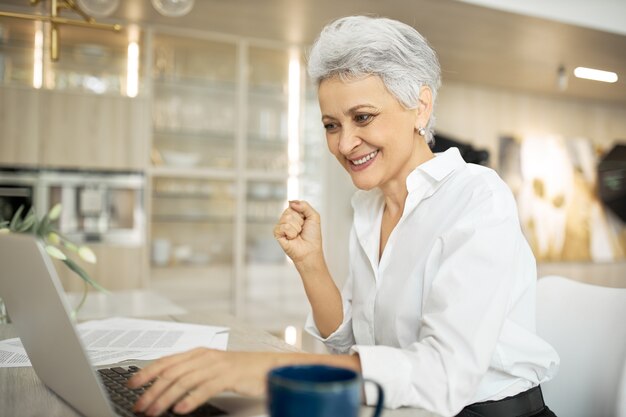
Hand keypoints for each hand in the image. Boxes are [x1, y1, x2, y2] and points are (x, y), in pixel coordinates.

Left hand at [128, 349, 276, 415]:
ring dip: (166, 398)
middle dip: (152, 390)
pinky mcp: (229, 376)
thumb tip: (165, 387)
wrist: (268, 367)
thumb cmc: (240, 369)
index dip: (147, 372)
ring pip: (184, 381)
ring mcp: (217, 366)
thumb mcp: (211, 368)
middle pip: (172, 373)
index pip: (167, 361)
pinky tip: (180, 410)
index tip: (131, 384)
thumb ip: (190, 373)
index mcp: (198, 353)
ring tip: (154, 411)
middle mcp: (205, 357)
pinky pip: (205, 388)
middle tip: (140, 405)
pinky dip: (191, 399)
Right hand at [274, 200, 322, 265]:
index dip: (302, 213)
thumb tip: (291, 202)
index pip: (294, 204)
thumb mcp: (314, 217)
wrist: (310, 251)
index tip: (306, 222)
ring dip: (296, 228)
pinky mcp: (277, 233)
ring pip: (287, 218)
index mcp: (294, 214)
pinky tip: (292, 238)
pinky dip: (291, 233)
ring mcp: (281, 225)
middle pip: (290, 211)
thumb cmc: (312, 236)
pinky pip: (284, 226)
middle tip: (302, 230)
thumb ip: (305, 205)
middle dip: (299, 221)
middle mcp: (286, 219)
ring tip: (297, 235)